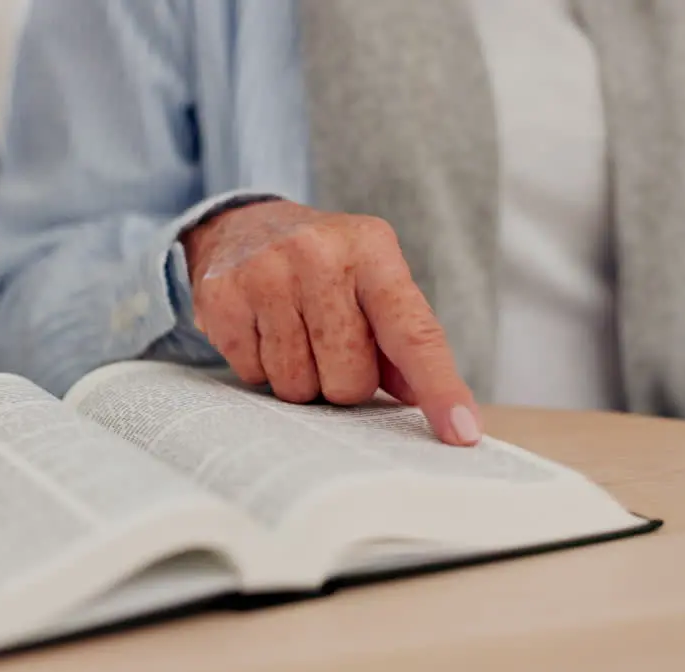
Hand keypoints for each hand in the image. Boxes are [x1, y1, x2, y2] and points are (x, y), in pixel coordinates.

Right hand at [183, 200, 481, 445]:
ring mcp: (266, 273)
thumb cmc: (322, 267)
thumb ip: (401, 340)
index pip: (413, 333)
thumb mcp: (371, 283)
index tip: (462, 434)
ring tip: (290, 334)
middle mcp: (319, 255)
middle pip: (349, 378)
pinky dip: (258, 366)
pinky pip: (252, 375)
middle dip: (341, 380)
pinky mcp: (222, 296)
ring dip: (298, 377)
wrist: (241, 225)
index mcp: (372, 250)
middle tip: (326, 344)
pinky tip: (259, 329)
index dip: (439, 387)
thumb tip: (419, 399)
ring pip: (297, 385)